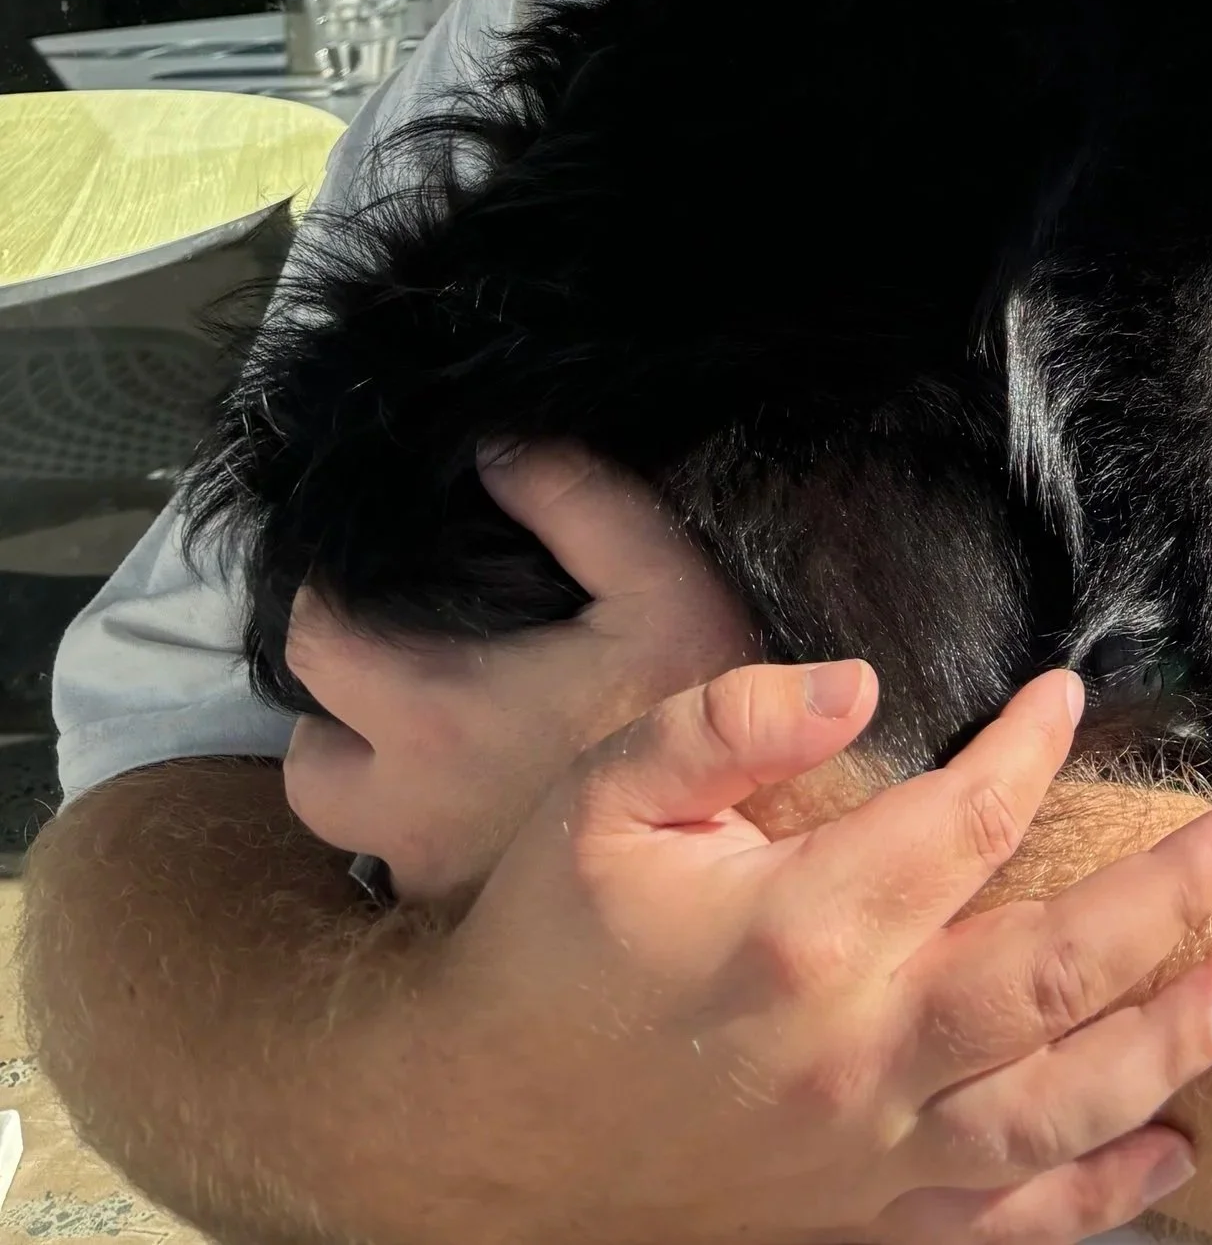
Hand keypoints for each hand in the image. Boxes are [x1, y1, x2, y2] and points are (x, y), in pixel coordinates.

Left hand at [283, 440, 750, 901]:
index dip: (325, 592)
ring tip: (438, 734)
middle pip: (304, 750)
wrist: (753, 846)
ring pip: (343, 820)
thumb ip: (576, 502)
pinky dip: (420, 827)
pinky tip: (486, 796)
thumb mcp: (661, 581)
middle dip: (335, 701)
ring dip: (367, 773)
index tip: (372, 571)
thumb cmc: (702, 707)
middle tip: (402, 659)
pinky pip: (400, 866)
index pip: (310, 639)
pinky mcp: (457, 916)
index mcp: (436, 710)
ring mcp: (427, 870)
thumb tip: (491, 448)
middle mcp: (406, 803)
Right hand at [371, 660, 1211, 1244]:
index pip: (967, 817)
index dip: (1032, 745)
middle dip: (1170, 901)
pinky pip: (1005, 1226)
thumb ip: (732, 718)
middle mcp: (855, 1048)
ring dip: (1164, 1047)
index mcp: (801, 926)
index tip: (1067, 695)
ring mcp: (866, 1152)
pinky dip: (1097, 1199)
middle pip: (1055, 973)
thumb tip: (863, 675)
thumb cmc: (549, 941)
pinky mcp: (861, 1222)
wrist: (477, 1130)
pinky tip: (1169, 1153)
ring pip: (1055, 1110)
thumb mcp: (605, 793)